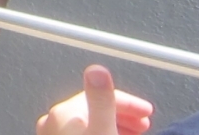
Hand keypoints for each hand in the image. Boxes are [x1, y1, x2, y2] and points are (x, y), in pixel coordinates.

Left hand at [36, 66, 152, 134]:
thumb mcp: (103, 128)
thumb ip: (101, 99)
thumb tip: (97, 69)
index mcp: (63, 112)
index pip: (100, 94)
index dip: (129, 102)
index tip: (147, 111)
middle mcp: (52, 120)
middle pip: (93, 107)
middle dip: (122, 113)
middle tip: (143, 123)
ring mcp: (51, 133)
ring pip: (87, 121)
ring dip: (112, 123)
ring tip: (131, 133)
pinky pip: (80, 132)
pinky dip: (98, 131)